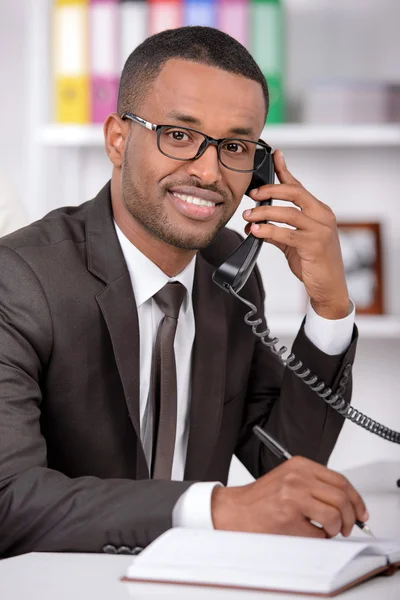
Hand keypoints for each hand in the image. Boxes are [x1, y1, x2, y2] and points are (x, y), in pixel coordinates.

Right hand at [211, 456, 367, 537]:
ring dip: (337, 528)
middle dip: (352, 517)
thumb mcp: (290, 479)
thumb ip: (315, 484)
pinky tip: (311, 533)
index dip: (356, 499)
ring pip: (335, 515)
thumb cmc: (262, 498)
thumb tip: (347, 501)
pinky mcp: (289, 517)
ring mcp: (293, 496)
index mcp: (300, 465)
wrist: (236, 510)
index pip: (340, 480)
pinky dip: (321, 537)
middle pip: (342, 497)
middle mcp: (298, 478)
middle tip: (349, 526)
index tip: (360, 511)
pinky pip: (319, 531)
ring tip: (328, 531)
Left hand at [243, 150, 349, 318]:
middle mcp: (322, 216)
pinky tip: (256, 231)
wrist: (329, 287)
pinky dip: (269, 231)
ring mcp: (320, 230)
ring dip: (264, 213)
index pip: (299, 186)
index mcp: (319, 211)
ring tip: (248, 216)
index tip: (275, 156)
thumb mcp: (294, 243)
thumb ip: (278, 230)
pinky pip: (287, 233)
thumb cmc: (314, 263)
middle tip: (252, 194)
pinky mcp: (314, 245)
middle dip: (270, 190)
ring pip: (288, 212)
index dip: (285, 171)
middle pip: (294, 193)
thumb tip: (255, 225)